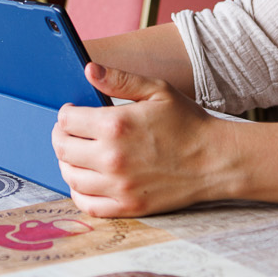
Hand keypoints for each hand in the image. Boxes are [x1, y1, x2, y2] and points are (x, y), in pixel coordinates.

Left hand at [50, 63, 238, 217]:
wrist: (216, 160)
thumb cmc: (187, 123)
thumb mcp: (157, 91)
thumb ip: (119, 79)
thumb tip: (89, 69)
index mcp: (116, 125)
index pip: (67, 120)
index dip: (66, 113)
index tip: (73, 112)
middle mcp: (112, 158)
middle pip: (62, 148)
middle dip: (61, 136)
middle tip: (71, 132)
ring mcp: (119, 186)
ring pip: (70, 176)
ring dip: (67, 162)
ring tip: (77, 153)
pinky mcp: (127, 207)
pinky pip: (86, 204)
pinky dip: (78, 192)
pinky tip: (85, 180)